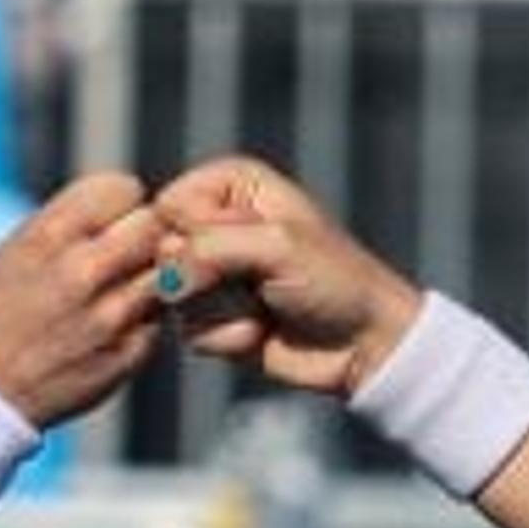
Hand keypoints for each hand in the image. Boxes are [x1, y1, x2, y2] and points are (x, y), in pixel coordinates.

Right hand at [0, 168, 166, 429]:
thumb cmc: (5, 309)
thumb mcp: (17, 248)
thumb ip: (72, 219)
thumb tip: (132, 197)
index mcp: (47, 238)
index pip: (122, 187)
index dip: (121, 202)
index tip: (111, 221)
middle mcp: (80, 273)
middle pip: (153, 223)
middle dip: (144, 233)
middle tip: (127, 252)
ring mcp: (109, 317)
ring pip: (167, 268)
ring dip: (152, 273)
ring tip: (124, 286)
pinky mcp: (129, 353)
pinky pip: (162, 314)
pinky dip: (149, 314)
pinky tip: (120, 322)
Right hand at [148, 154, 424, 399]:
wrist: (364, 343)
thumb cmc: (334, 281)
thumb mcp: (276, 246)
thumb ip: (208, 248)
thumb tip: (164, 281)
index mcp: (235, 184)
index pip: (170, 202)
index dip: (197, 231)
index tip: (246, 242)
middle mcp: (218, 223)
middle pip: (165, 250)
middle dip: (209, 275)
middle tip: (258, 280)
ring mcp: (214, 273)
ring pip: (173, 294)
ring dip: (222, 309)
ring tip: (264, 305)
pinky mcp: (213, 317)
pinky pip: (188, 330)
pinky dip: (227, 336)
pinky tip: (261, 331)